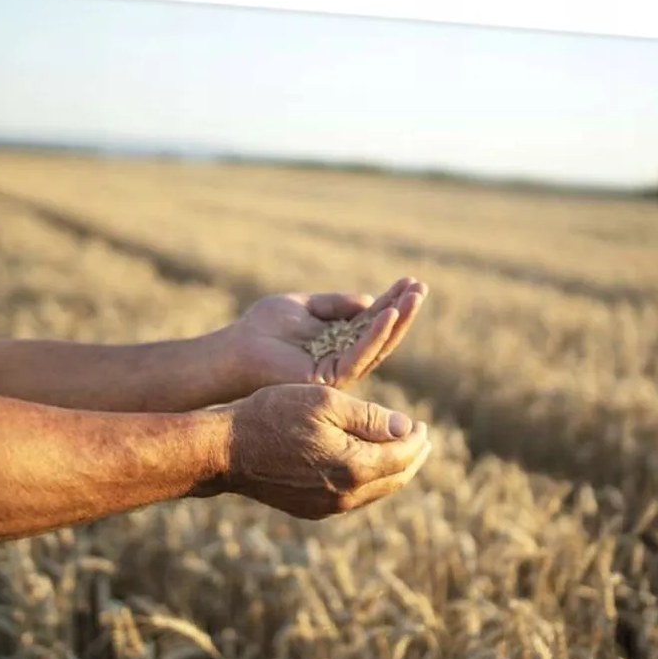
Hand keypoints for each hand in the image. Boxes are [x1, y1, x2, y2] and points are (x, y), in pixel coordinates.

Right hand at [220, 384, 430, 518]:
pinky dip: (369, 480)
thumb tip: (407, 428)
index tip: (423, 424)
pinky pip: (353, 497)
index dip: (417, 439)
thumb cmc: (274, 415)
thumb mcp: (326, 402)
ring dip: (393, 471)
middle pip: (395, 479)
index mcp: (354, 466)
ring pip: (376, 491)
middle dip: (413, 457)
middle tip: (422, 439)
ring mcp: (328, 506)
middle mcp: (346, 495)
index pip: (403, 456)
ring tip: (400, 451)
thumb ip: (370, 417)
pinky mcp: (311, 509)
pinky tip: (366, 464)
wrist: (227, 450)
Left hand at [230, 277, 427, 390]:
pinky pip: (359, 355)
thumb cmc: (264, 327)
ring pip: (377, 346)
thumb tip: (369, 301)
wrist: (236, 348)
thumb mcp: (305, 306)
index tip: (411, 281)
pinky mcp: (330, 378)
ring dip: (397, 321)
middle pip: (382, 335)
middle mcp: (343, 358)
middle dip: (403, 311)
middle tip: (421, 287)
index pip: (373, 320)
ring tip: (414, 297)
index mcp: (338, 341)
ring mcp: (338, 371)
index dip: (392, 301)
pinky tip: (389, 314)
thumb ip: (336, 304)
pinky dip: (375, 335)